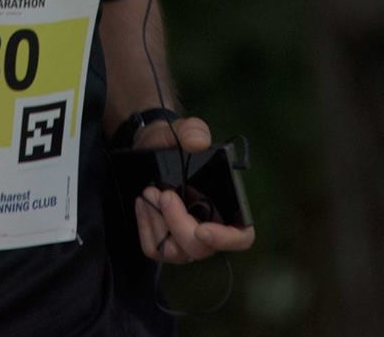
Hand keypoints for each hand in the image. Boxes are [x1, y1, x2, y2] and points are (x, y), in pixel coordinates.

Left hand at [132, 116, 256, 263]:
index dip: (226, 239)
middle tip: (163, 194)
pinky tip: (142, 203)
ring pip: (177, 252)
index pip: (241, 236)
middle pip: (201, 248)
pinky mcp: (164, 241)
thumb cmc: (174, 143)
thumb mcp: (182, 130)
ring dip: (159, 224)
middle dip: (179, 223)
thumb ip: (193, 130)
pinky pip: (155, 248)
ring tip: (149, 192)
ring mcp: (186, 238)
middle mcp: (210, 227)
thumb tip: (199, 142)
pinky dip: (146, 227)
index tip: (202, 229)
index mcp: (228, 205)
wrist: (149, 147)